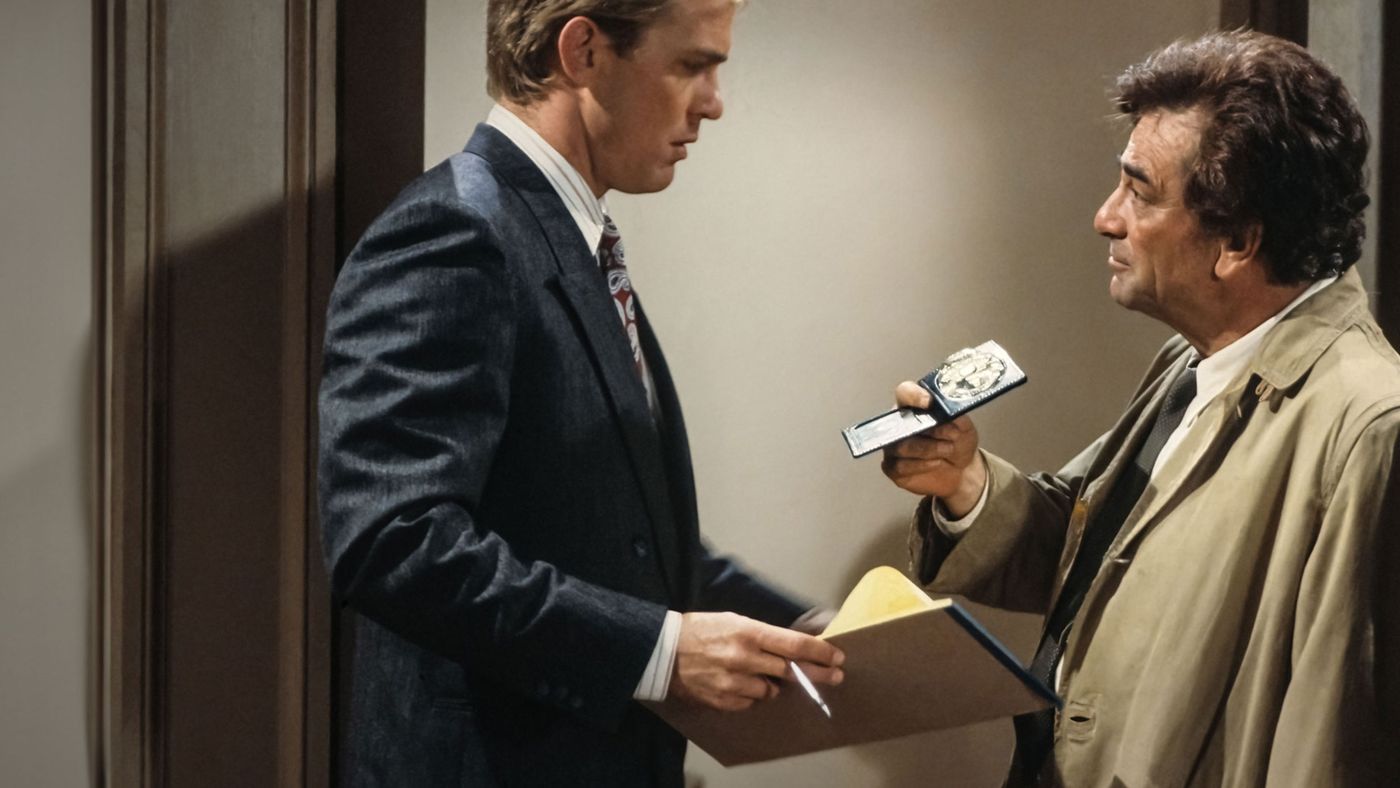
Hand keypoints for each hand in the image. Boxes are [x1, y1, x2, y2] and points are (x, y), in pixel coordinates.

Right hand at [670, 612, 844, 711]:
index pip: (794, 644)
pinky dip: (752, 695)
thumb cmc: (701, 630)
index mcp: (748, 632)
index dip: (820, 652)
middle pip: (793, 670)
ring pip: (772, 691)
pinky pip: (751, 702)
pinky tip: (739, 683)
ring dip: (775, 685)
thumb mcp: (733, 621)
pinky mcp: (724, 701)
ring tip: (760, 673)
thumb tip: (794, 647)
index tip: (837, 657)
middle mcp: (744, 658)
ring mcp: (734, 682)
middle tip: (836, 676)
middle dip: (819, 674)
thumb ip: (763, 636)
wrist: (662, 651)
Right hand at [881, 381, 985, 516]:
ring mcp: (894, 446)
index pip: (905, 393)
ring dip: (929, 449)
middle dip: (930, 430)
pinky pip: (900, 466)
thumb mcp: (965, 427)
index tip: (929, 402)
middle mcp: (900, 424)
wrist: (961, 471)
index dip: (914, 395)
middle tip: (951, 435)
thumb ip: (957, 417)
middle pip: (902, 423)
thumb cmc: (957, 443)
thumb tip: (950, 412)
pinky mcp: (893, 468)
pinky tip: (936, 462)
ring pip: (902, 446)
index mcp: (915, 406)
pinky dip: (921, 465)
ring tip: (948, 450)